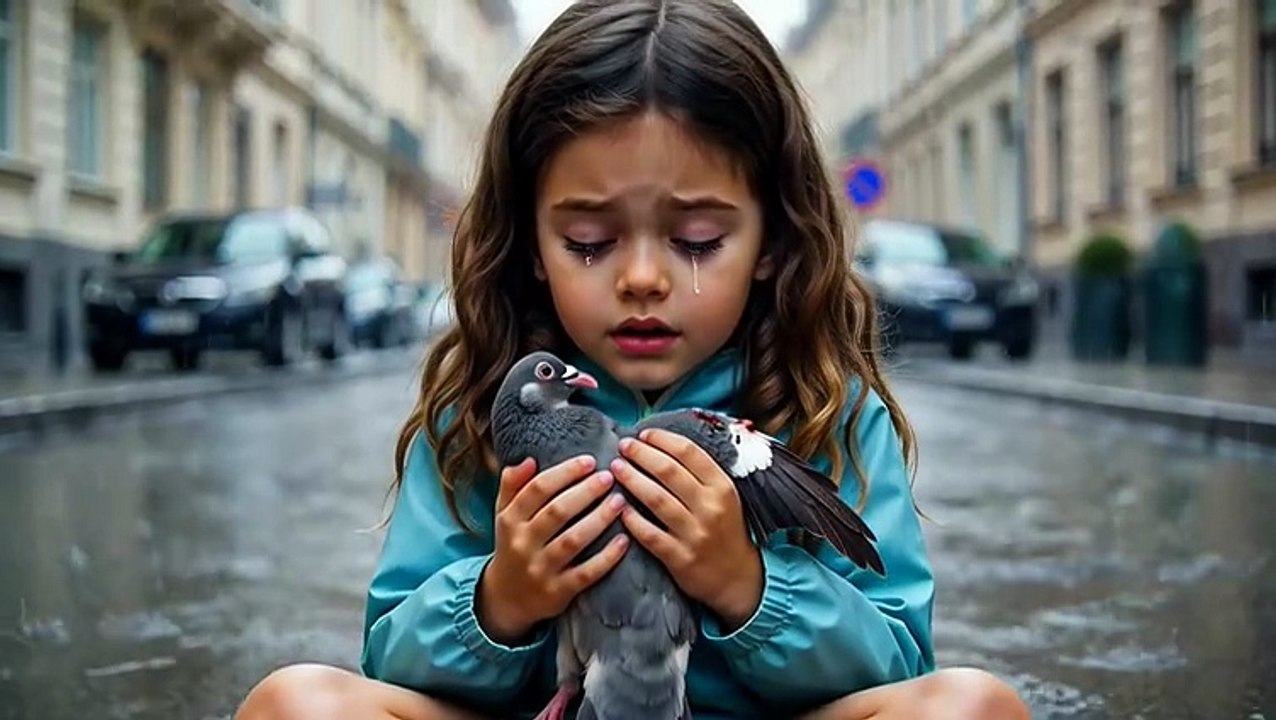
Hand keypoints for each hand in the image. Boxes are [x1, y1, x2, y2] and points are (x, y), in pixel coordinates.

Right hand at [477, 455, 629, 644]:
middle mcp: (523, 544)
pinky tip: (624, 540)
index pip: (538, 489)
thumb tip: (529, 459)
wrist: (506, 598)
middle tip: (610, 477)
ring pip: (573, 541)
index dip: (565, 473)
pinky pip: (586, 573)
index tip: (590, 461)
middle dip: (586, 492)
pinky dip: (606, 557)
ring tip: (620, 502)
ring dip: (599, 519)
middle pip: (557, 512)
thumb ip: (513, 484)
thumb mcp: (505, 514)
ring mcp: (541, 569)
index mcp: (511, 520)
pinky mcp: (558, 592)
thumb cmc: (514, 544)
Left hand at [612, 429, 764, 631]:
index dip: (662, 439)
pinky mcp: (680, 558)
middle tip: (623, 446)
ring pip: (656, 499)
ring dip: (631, 480)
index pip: (689, 453)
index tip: (643, 434)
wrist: (736, 577)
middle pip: (669, 471)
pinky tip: (619, 508)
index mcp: (722, 487)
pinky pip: (649, 534)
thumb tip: (663, 445)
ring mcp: (695, 533)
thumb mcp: (724, 496)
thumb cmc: (724, 530)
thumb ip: (701, 473)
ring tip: (615, 468)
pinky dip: (632, 519)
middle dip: (641, 454)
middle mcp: (710, 507)